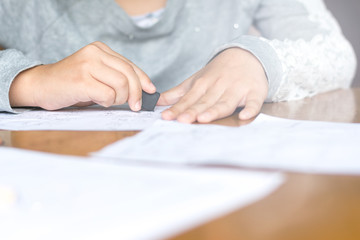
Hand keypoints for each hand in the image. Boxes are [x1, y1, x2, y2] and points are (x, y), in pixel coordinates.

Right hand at [9, 42, 155, 110]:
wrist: (41, 85)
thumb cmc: (72, 83)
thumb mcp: (96, 74)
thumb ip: (116, 76)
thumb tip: (144, 90)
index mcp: (100, 49)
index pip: (130, 65)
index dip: (143, 80)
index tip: (151, 91)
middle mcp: (94, 53)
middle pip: (129, 75)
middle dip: (136, 94)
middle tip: (134, 106)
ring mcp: (87, 65)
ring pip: (121, 85)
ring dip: (119, 99)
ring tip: (108, 101)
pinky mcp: (81, 81)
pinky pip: (108, 95)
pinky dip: (107, 103)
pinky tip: (98, 101)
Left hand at [158, 48, 268, 122]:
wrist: (247, 55)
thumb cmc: (218, 72)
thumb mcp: (197, 79)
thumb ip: (178, 93)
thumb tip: (157, 101)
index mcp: (203, 83)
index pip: (188, 99)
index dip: (178, 108)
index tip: (167, 117)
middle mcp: (219, 86)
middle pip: (205, 102)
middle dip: (193, 111)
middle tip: (182, 120)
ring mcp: (237, 89)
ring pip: (225, 102)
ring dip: (215, 110)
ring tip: (204, 119)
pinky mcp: (255, 92)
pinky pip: (254, 102)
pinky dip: (251, 109)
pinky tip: (245, 116)